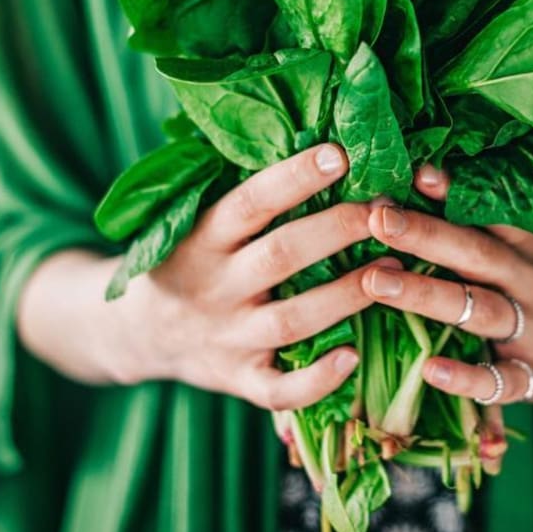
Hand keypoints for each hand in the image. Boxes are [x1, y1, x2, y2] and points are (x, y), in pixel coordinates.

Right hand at [108, 143, 393, 409]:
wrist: (137, 332)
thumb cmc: (190, 261)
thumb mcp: (197, 223)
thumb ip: (247, 197)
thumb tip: (319, 141)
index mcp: (201, 238)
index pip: (249, 202)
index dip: (295, 177)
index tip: (341, 153)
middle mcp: (214, 287)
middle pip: (281, 255)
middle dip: (338, 229)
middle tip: (387, 209)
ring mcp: (227, 338)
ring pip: (292, 320)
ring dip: (347, 295)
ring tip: (395, 269)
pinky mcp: (239, 380)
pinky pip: (280, 390)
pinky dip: (317, 379)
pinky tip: (354, 357)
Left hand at [358, 165, 532, 403]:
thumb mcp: (526, 249)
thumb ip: (477, 221)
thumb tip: (421, 174)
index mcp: (526, 249)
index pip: (487, 217)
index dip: (450, 195)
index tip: (410, 175)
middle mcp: (532, 284)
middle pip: (477, 256)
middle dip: (425, 236)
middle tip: (377, 220)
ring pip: (481, 312)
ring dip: (427, 295)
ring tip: (376, 281)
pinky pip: (501, 382)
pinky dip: (467, 378)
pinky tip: (430, 370)